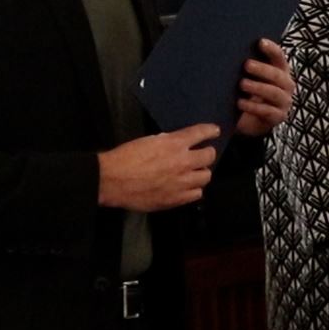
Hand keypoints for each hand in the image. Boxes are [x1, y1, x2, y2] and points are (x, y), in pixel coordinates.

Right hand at [97, 123, 218, 210]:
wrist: (113, 180)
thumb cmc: (126, 157)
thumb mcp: (149, 141)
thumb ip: (167, 141)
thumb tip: (177, 144)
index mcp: (174, 143)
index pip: (201, 133)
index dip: (210, 131)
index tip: (215, 131)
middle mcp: (183, 162)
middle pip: (210, 156)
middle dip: (208, 154)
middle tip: (202, 156)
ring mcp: (182, 182)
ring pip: (206, 177)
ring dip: (201, 172)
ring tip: (194, 173)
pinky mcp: (177, 199)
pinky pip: (197, 194)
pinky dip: (194, 190)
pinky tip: (187, 188)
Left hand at [232, 38, 294, 136]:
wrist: (248, 120)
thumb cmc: (248, 92)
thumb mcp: (247, 77)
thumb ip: (247, 66)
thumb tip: (230, 51)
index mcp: (280, 70)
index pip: (279, 56)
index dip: (271, 49)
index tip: (260, 42)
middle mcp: (286, 85)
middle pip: (277, 75)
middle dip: (262, 69)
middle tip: (246, 65)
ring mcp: (284, 102)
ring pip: (273, 92)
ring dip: (257, 87)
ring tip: (242, 84)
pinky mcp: (278, 117)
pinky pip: (267, 111)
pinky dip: (253, 107)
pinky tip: (241, 103)